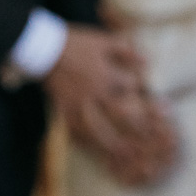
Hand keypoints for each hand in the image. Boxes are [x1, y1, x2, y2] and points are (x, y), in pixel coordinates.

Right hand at [44, 27, 178, 185]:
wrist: (44, 50)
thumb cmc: (75, 43)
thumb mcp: (102, 41)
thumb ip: (125, 51)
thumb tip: (148, 61)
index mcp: (105, 74)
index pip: (130, 86)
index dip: (140, 90)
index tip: (148, 96)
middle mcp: (95, 92)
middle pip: (120, 114)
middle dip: (138, 127)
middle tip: (151, 139)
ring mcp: (79, 104)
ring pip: (97, 129)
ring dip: (113, 144)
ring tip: (125, 155)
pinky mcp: (65, 109)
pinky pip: (75, 130)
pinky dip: (85, 142)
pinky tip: (94, 150)